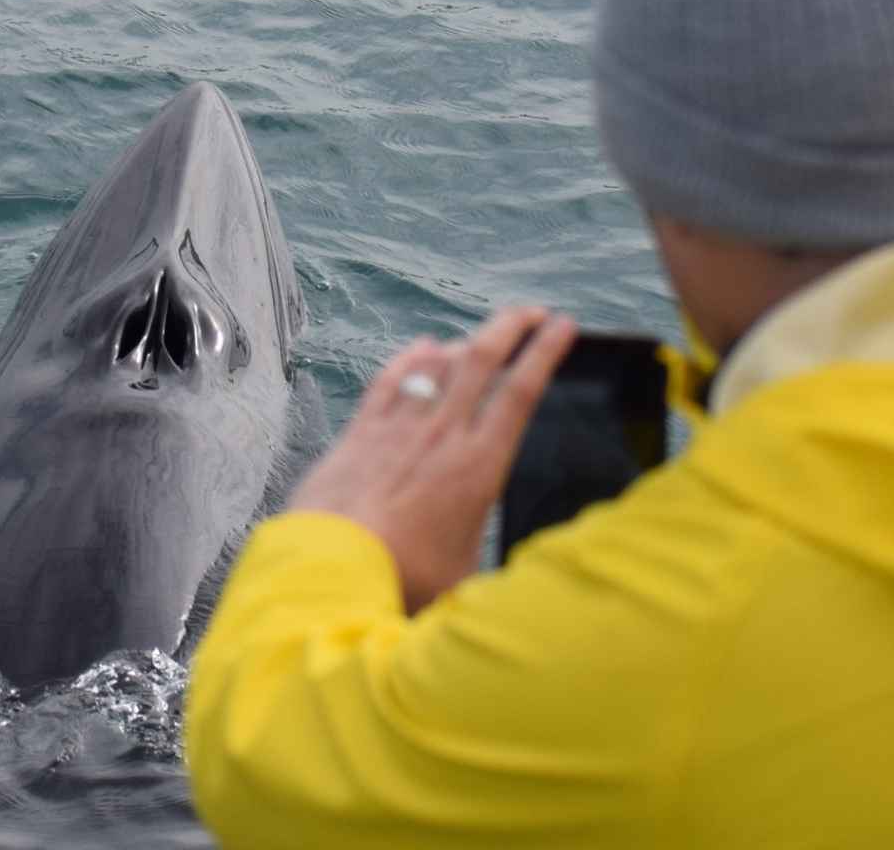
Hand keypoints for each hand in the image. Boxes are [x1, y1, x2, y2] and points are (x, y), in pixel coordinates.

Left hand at [288, 307, 577, 612]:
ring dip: (465, 341)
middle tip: (533, 312)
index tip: (564, 327)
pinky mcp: (360, 433)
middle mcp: (442, 436)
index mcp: (478, 467)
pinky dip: (411, 357)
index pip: (521, 393)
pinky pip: (390, 379)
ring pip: (438, 363)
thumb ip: (490, 557)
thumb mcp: (467, 576)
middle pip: (482, 360)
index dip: (545, 353)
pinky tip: (422, 346)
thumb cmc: (402, 582)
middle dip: (512, 326)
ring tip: (484, 336)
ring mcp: (398, 428)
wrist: (329, 571)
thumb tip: (513, 576)